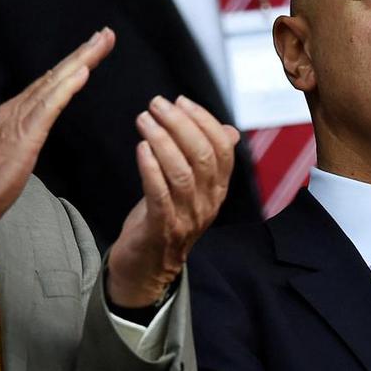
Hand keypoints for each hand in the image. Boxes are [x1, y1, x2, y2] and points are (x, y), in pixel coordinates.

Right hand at [0, 28, 114, 230]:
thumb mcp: (6, 155)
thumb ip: (18, 139)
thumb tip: (27, 136)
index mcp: (12, 114)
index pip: (47, 85)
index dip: (70, 67)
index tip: (90, 52)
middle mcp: (14, 108)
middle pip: (54, 76)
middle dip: (82, 54)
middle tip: (106, 35)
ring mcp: (18, 118)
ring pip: (55, 82)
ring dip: (80, 60)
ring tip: (101, 42)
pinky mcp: (24, 133)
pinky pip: (50, 104)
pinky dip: (67, 86)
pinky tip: (83, 71)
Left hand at [107, 95, 239, 307]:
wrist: (146, 270)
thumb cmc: (164, 222)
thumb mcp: (191, 190)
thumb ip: (208, 161)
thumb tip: (230, 130)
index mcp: (217, 190)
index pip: (223, 149)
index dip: (203, 120)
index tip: (180, 100)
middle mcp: (208, 203)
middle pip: (203, 156)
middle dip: (180, 124)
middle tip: (157, 103)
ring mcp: (187, 219)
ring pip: (182, 173)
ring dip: (162, 140)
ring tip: (144, 119)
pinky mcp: (162, 230)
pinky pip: (160, 195)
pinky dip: (151, 168)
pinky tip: (141, 148)